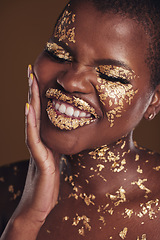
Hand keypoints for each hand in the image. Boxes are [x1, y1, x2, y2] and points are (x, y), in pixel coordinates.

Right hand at [1, 66, 59, 239]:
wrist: (39, 206)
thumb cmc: (48, 184)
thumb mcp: (57, 161)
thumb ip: (58, 147)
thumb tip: (68, 135)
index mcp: (45, 141)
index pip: (42, 115)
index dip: (41, 96)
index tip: (41, 78)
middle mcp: (38, 142)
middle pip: (35, 112)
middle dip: (34, 91)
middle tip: (32, 70)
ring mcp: (37, 150)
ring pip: (32, 120)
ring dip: (32, 100)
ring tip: (31, 81)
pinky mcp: (39, 160)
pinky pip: (33, 138)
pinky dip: (31, 123)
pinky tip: (30, 109)